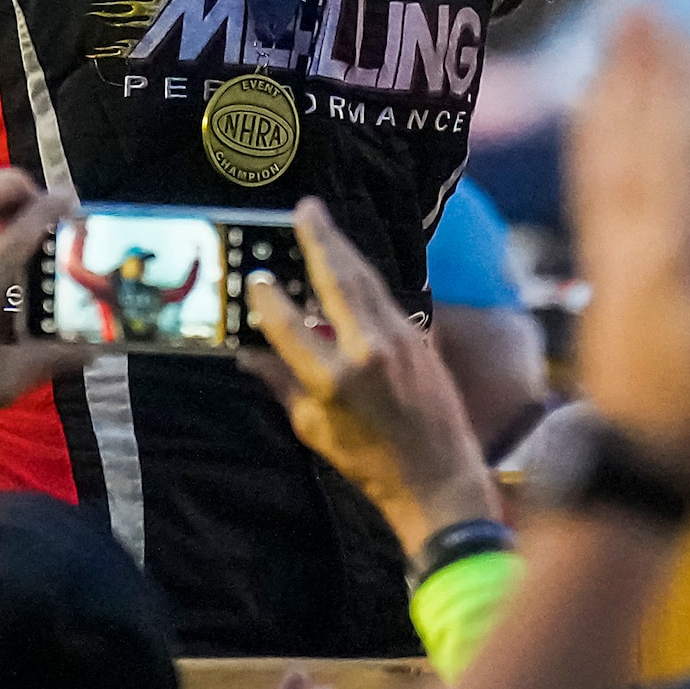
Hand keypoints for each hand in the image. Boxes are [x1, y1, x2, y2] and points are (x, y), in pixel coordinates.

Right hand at [243, 197, 497, 559]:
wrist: (440, 479)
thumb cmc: (371, 465)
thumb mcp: (315, 431)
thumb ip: (282, 386)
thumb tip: (249, 355)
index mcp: (334, 380)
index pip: (290, 326)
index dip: (269, 299)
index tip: (256, 278)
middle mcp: (368, 350)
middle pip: (338, 281)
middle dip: (319, 241)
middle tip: (305, 208)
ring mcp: (401, 340)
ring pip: (366, 281)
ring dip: (344, 248)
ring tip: (323, 221)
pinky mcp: (422, 338)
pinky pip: (386, 297)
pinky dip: (366, 276)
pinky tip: (352, 262)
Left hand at [566, 11, 689, 478]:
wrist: (629, 462)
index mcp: (674, 253)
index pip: (678, 152)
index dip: (681, 89)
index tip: (684, 32)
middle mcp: (634, 238)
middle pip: (635, 133)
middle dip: (640, 66)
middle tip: (640, 1)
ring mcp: (613, 247)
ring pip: (606, 149)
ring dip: (612, 86)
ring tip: (613, 31)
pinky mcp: (603, 262)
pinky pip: (592, 179)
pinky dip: (593, 133)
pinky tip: (593, 106)